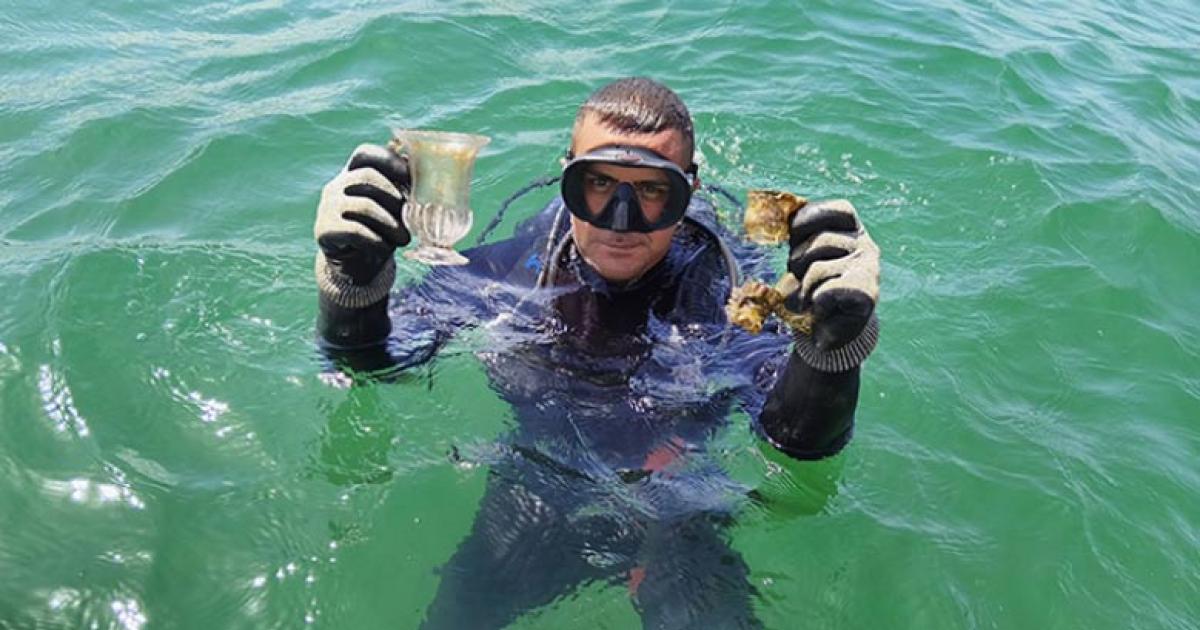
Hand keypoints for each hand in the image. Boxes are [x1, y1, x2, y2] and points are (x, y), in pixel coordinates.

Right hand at [314, 143, 410, 284]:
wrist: (355, 266)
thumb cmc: (380, 232)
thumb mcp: (394, 210)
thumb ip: (404, 192)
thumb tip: (428, 180)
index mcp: (354, 175)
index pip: (365, 154)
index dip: (388, 160)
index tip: (410, 175)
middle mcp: (336, 186)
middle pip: (366, 176)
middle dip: (394, 196)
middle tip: (409, 217)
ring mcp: (327, 207)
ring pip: (364, 205)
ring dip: (391, 224)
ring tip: (404, 239)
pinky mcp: (324, 230)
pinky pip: (355, 230)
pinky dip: (376, 241)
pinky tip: (384, 249)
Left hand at [785, 199, 879, 351]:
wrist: (828, 331)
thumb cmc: (811, 287)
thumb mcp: (802, 254)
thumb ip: (797, 234)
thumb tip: (774, 213)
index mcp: (853, 232)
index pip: (841, 210)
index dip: (812, 218)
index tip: (792, 235)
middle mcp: (866, 247)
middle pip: (821, 240)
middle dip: (799, 261)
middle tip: (801, 279)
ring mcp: (869, 270)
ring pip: (818, 268)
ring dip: (804, 287)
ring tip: (809, 298)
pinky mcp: (867, 295)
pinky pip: (826, 292)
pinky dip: (815, 303)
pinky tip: (821, 310)